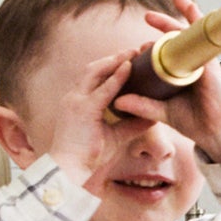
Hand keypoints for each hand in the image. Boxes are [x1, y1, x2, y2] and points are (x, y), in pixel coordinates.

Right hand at [46, 41, 150, 194]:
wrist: (69, 170)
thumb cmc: (88, 155)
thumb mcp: (115, 136)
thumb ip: (131, 125)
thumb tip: (152, 118)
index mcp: (79, 102)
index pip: (95, 77)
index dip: (112, 67)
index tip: (130, 59)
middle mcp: (75, 97)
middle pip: (94, 69)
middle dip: (114, 58)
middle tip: (135, 50)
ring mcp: (76, 101)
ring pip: (96, 72)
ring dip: (116, 61)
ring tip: (134, 52)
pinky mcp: (83, 110)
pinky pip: (102, 89)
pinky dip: (116, 77)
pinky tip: (130, 68)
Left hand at [113, 0, 220, 162]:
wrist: (216, 135)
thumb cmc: (195, 122)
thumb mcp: (162, 112)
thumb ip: (142, 105)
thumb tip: (118, 101)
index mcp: (182, 73)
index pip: (167, 51)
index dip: (152, 44)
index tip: (137, 47)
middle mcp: (193, 64)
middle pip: (179, 37)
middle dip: (164, 23)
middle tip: (147, 15)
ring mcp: (204, 62)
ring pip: (193, 32)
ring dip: (185, 12)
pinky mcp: (212, 64)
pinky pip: (207, 38)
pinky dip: (202, 22)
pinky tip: (200, 9)